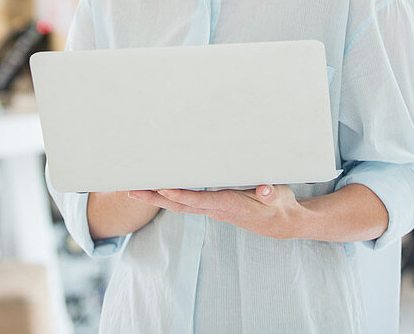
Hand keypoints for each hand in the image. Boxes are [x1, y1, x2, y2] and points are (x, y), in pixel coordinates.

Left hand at [128, 184, 302, 238]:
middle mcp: (216, 210)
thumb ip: (270, 193)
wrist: (282, 224)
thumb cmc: (279, 205)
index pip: (200, 201)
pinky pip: (186, 205)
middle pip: (180, 206)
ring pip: (180, 206)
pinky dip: (169, 199)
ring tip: (134, 190)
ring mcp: (213, 211)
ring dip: (156, 199)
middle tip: (131, 190)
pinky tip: (157, 191)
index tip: (163, 189)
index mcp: (229, 205)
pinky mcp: (213, 208)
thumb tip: (265, 190)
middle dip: (156, 198)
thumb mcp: (279, 197)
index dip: (181, 196)